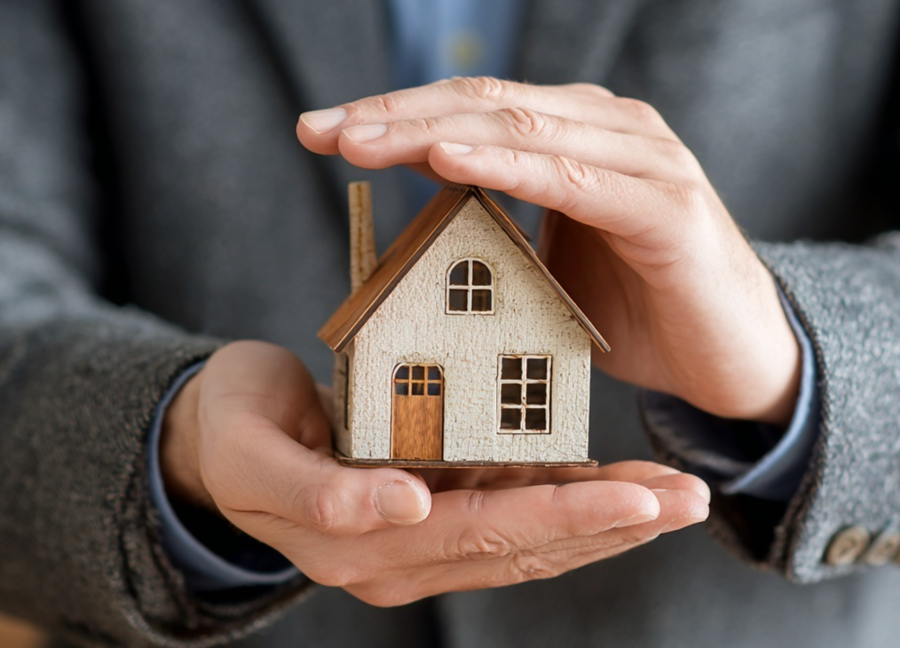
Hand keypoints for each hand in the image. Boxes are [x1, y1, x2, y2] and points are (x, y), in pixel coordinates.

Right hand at [162, 341, 707, 604]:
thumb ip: (320, 494)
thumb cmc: (233, 433)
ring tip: (677, 495)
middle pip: (525, 543)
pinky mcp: (433, 507)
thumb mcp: (253, 456)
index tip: (631, 501)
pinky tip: (618, 483)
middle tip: (687, 499)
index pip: (482, 534)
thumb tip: (404, 505)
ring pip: (530, 534)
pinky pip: (511, 509)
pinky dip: (568, 497)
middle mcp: (406, 552)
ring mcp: (424, 535)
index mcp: (366, 546)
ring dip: (606, 516)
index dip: (560, 519)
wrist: (218, 438)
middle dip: (611, 523)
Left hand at [297, 77, 801, 425]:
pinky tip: (447, 161)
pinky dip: (506, 167)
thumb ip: (502, 225)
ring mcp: (642, 159)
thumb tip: (431, 210)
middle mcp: (609, 129)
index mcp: (577, 135)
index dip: (395, 115)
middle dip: (395, 115)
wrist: (734, 357)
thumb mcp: (551, 263)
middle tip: (322, 129)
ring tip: (361, 139)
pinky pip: (573, 180)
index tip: (323, 132)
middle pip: (483, 104)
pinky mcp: (666, 207)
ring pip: (519, 128)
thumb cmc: (640, 307)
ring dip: (432, 132)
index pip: (471, 109)